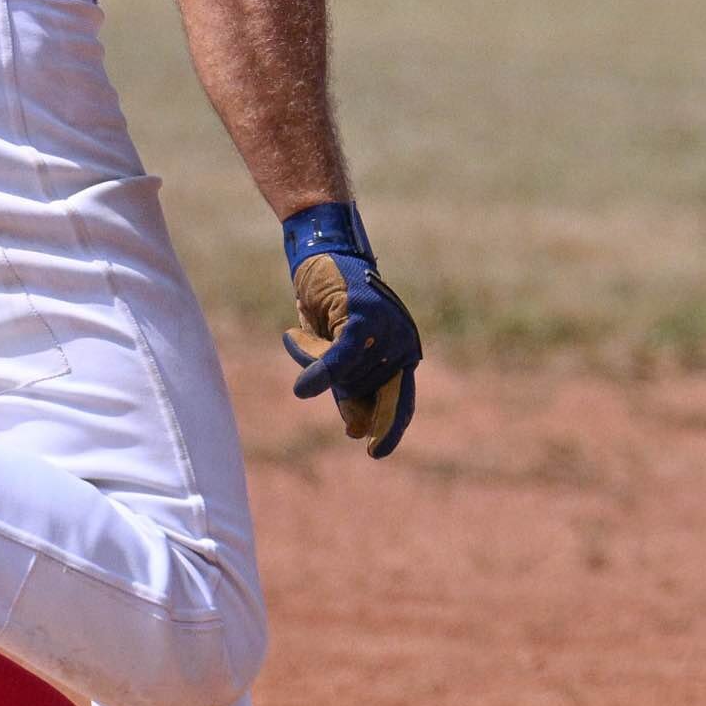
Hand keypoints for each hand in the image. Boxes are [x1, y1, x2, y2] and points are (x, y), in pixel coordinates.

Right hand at [277, 201, 419, 457]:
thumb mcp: (338, 354)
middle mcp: (402, 341)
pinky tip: (303, 388)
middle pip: (366, 390)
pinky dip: (320, 372)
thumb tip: (357, 431)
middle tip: (338, 393)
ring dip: (316, 362)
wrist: (320, 254)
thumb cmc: (328, 305)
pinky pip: (340, 358)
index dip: (388, 426)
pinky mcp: (365, 318)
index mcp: (402, 352)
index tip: (375, 451)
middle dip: (345, 392)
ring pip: (346, 374)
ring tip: (303, 334)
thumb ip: (348, 386)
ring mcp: (387, 329)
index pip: (400, 399)